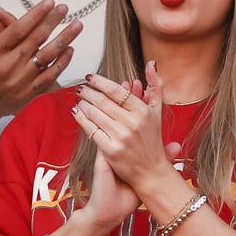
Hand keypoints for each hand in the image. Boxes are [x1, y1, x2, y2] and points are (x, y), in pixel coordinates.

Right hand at [0, 0, 81, 120]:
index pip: (18, 29)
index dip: (35, 15)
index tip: (48, 3)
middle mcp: (9, 66)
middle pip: (36, 39)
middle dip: (52, 22)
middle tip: (64, 8)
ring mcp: (21, 80)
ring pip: (47, 57)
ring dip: (64, 39)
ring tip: (77, 25)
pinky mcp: (29, 93)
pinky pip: (50, 76)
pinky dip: (61, 63)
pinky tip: (70, 49)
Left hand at [73, 62, 174, 190]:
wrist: (151, 172)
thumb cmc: (153, 141)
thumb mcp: (158, 112)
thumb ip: (156, 86)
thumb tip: (152, 63)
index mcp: (143, 111)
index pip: (116, 91)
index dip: (100, 82)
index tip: (91, 77)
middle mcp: (132, 123)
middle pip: (102, 101)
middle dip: (88, 92)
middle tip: (81, 88)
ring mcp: (121, 137)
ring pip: (94, 114)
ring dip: (83, 104)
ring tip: (79, 99)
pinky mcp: (110, 150)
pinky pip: (91, 130)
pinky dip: (81, 119)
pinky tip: (77, 113)